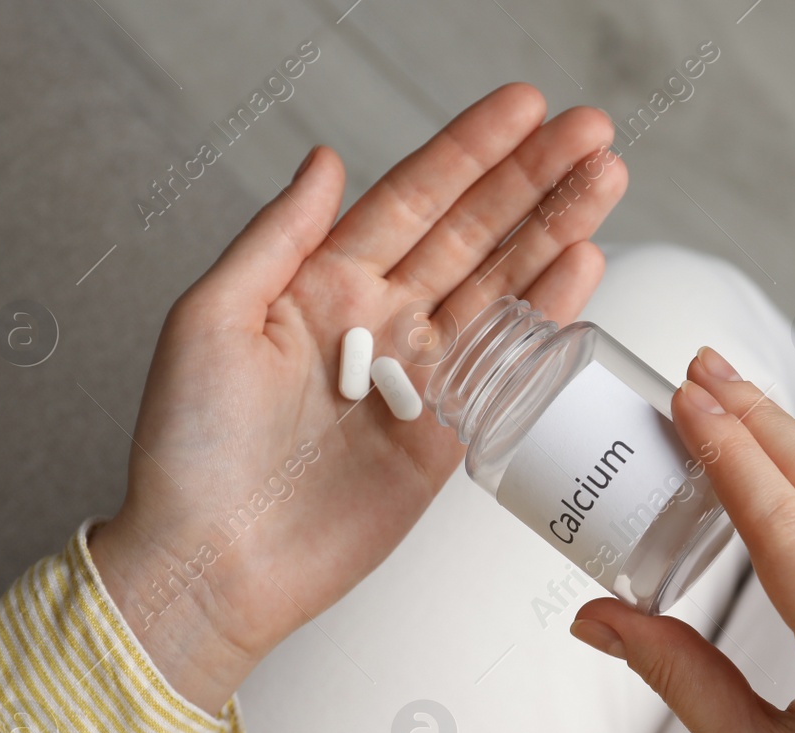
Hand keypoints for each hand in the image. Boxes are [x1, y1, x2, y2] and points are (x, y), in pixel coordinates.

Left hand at [90, 84, 625, 712]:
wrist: (212, 563)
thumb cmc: (188, 450)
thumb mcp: (210, 319)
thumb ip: (278, 237)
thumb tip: (325, 160)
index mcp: (321, 284)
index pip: (412, 198)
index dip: (470, 150)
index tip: (524, 106)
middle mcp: (378, 323)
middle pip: (473, 233)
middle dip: (534, 179)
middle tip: (591, 133)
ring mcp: (419, 378)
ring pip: (501, 288)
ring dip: (556, 233)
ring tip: (606, 181)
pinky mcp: (448, 436)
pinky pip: (507, 365)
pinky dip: (548, 316)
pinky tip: (583, 267)